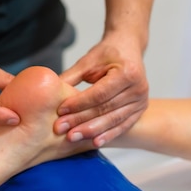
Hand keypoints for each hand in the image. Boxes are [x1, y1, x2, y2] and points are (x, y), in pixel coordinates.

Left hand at [54, 32, 147, 146]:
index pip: (100, 93)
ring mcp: (141, 101)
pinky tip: (94, 142)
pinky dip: (108, 135)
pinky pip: (122, 126)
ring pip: (113, 120)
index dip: (79, 103)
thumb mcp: (89, 60)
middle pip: (106, 109)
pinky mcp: (140, 110)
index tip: (61, 110)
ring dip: (91, 131)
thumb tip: (49, 90)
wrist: (128, 48)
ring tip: (72, 137)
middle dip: (81, 120)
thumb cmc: (108, 53)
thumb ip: (71, 77)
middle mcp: (138, 88)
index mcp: (128, 72)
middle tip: (61, 128)